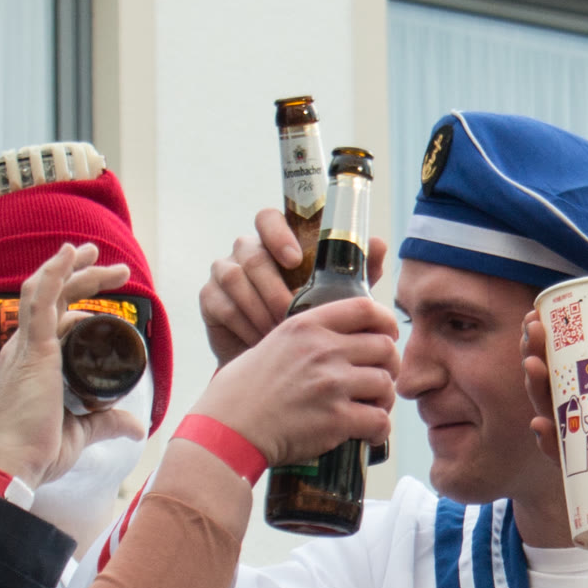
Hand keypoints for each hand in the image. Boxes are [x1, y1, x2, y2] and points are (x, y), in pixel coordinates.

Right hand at [0, 245, 145, 489]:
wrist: (15, 464)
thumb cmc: (37, 451)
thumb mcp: (82, 431)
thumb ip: (107, 423)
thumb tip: (136, 426)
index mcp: (30, 362)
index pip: (52, 320)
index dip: (76, 302)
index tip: (105, 298)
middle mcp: (23, 348)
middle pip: (53, 299)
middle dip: (83, 276)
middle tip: (113, 268)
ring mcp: (25, 346)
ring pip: (48, 292)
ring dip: (75, 269)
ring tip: (99, 253)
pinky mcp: (33, 350)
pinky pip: (40, 300)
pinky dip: (54, 273)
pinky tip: (69, 254)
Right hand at [193, 296, 399, 466]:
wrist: (228, 430)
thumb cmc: (241, 393)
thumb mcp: (270, 345)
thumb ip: (304, 339)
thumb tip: (335, 343)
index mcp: (306, 326)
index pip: (365, 308)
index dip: (386, 321)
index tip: (387, 335)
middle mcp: (323, 350)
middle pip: (385, 348)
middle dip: (389, 366)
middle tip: (379, 381)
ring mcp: (331, 384)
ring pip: (386, 385)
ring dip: (384, 400)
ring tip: (372, 409)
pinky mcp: (336, 419)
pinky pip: (379, 421)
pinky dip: (379, 430)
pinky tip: (368, 434)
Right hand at [200, 208, 389, 362]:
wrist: (274, 370)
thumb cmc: (308, 325)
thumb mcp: (337, 299)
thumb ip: (358, 272)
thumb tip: (379, 243)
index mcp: (277, 243)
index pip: (268, 218)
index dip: (278, 233)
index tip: (293, 259)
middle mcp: (248, 251)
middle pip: (250, 250)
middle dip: (272, 285)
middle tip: (289, 313)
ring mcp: (224, 271)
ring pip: (234, 276)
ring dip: (258, 307)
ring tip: (277, 332)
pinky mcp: (209, 297)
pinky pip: (221, 302)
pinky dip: (242, 322)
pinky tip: (258, 340)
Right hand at [520, 314, 587, 513]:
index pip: (575, 348)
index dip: (552, 334)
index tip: (538, 316)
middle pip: (556, 377)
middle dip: (536, 355)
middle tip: (532, 337)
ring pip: (556, 410)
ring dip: (537, 390)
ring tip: (534, 368)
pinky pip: (570, 454)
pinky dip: (551, 443)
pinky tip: (542, 425)